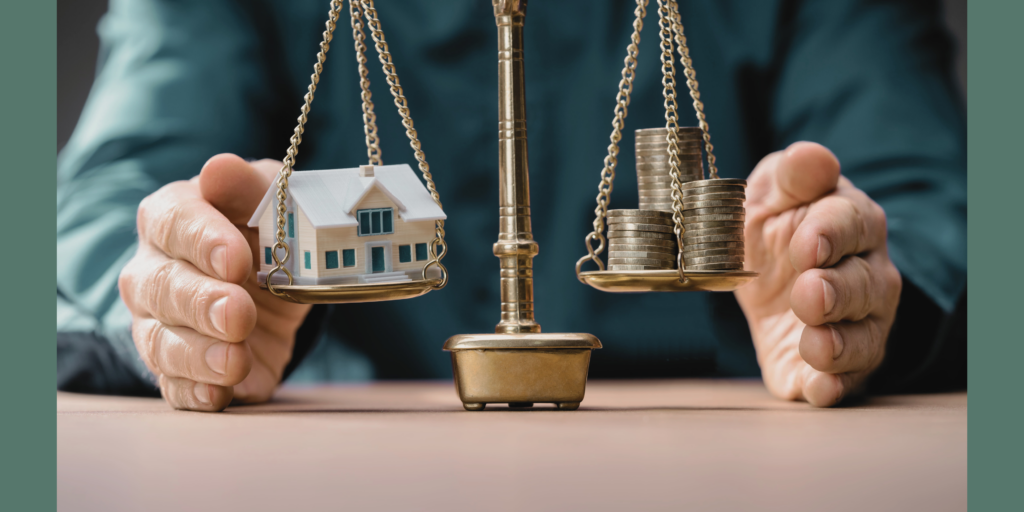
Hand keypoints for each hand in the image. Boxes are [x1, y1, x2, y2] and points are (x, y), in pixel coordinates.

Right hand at [119, 154, 311, 410]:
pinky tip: (220, 395)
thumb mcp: (271, 198)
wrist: (276, 278)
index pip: (175, 224)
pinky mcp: (181, 369)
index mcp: (171, 217)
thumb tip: (220, 169)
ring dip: (197, 356)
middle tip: (238, 314)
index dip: (203, 242)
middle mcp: (153, 270)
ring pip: (161, 342)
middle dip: (201, 304)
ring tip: (235, 362)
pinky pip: (175, 386)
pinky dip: (196, 394)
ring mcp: (159, 323)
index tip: (237, 259)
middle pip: (162, 288)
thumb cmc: (265, 228)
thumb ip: (249, 187)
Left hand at [735, 142, 901, 406]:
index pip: (852, 224)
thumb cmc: (776, 224)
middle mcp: (866, 276)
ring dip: (839, 344)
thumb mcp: (772, 192)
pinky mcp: (833, 366)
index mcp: (852, 223)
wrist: (760, 270)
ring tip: (815, 344)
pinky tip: (816, 390)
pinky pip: (843, 381)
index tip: (807, 243)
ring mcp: (856, 324)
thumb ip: (792, 177)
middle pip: (865, 286)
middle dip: (838, 292)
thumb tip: (809, 155)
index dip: (832, 234)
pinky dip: (831, 387)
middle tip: (808, 294)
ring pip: (864, 338)